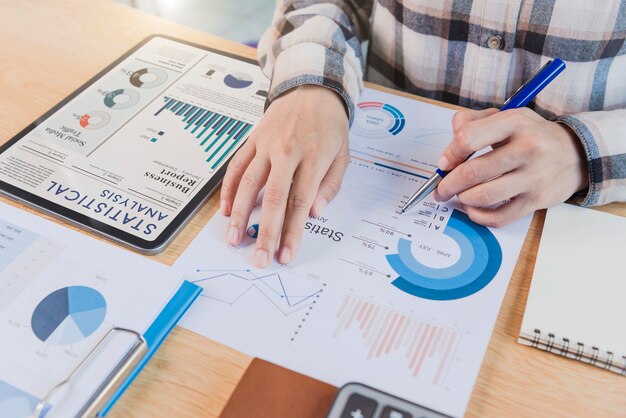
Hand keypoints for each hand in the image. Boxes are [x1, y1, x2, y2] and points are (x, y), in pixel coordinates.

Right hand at [220, 85, 349, 266]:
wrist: (312, 88)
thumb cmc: (330, 125)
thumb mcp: (343, 154)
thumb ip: (330, 185)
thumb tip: (316, 213)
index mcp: (313, 157)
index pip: (300, 202)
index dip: (292, 232)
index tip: (286, 255)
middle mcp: (287, 152)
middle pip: (273, 198)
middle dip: (265, 232)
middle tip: (259, 258)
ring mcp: (266, 145)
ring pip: (248, 183)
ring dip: (240, 214)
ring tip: (234, 239)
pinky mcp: (252, 140)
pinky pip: (236, 166)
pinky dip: (228, 189)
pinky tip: (225, 210)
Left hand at [433, 107, 588, 226]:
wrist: (575, 154)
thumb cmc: (532, 135)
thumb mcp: (506, 116)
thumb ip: (472, 122)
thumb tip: (448, 149)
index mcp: (514, 123)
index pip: (467, 139)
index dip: (449, 154)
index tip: (443, 164)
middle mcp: (527, 148)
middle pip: (472, 172)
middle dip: (448, 184)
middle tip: (440, 189)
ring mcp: (533, 176)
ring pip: (483, 196)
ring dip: (462, 199)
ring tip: (459, 196)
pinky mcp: (537, 200)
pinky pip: (499, 216)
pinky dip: (478, 216)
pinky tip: (473, 209)